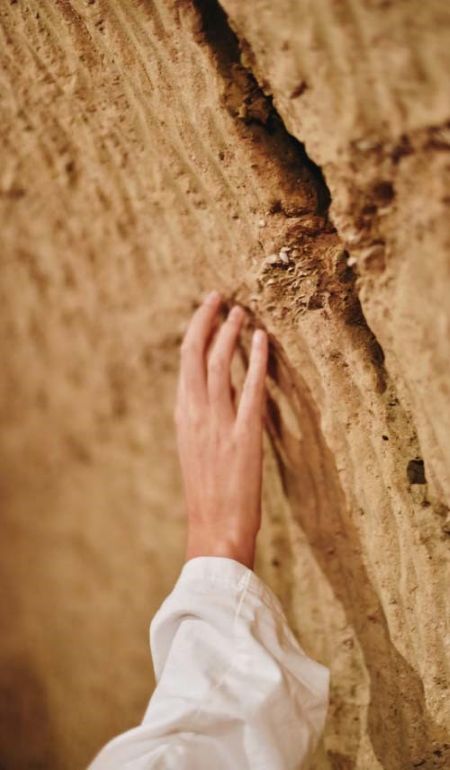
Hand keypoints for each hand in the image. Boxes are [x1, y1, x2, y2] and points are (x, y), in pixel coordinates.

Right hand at [175, 291, 267, 568]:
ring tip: (241, 311)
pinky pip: (251, 389)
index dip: (195, 332)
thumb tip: (212, 394)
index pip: (184, 363)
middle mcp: (196, 414)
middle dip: (207, 320)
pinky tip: (262, 340)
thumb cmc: (208, 495)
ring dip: (230, 333)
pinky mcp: (245, 435)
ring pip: (219, 364)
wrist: (215, 530)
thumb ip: (201, 420)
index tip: (205, 312)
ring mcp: (219, 423)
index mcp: (183, 417)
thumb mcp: (195, 450)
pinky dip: (256, 361)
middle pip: (196, 354)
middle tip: (219, 296)